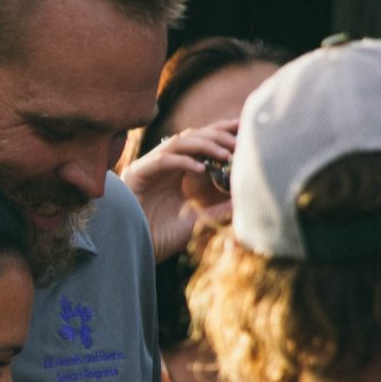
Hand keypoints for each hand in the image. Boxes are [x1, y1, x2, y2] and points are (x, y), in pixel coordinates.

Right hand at [120, 119, 236, 262]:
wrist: (133, 252)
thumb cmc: (161, 237)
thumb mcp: (197, 221)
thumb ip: (218, 209)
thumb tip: (246, 200)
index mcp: (176, 171)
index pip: (200, 143)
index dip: (221, 133)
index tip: (243, 130)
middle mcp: (163, 164)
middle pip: (191, 136)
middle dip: (217, 134)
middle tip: (239, 140)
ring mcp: (149, 167)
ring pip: (178, 142)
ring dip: (203, 144)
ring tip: (226, 154)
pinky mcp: (137, 174)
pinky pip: (162, 160)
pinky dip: (183, 161)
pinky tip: (201, 169)